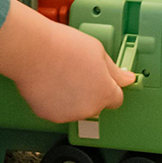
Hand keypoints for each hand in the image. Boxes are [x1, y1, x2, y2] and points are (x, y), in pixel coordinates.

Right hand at [0, 0, 134, 123]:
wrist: (33, 51)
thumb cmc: (64, 47)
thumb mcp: (98, 51)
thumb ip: (114, 70)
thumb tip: (127, 79)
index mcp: (105, 92)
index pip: (116, 99)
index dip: (109, 87)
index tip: (102, 80)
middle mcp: (89, 108)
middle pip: (95, 104)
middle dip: (89, 91)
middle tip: (77, 70)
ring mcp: (68, 114)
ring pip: (75, 108)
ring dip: (72, 97)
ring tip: (61, 74)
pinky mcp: (48, 115)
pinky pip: (56, 109)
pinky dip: (54, 100)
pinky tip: (50, 82)